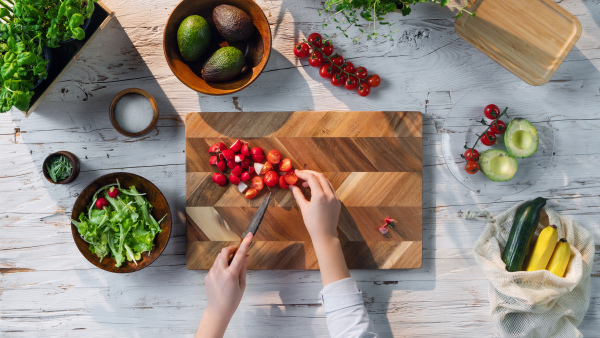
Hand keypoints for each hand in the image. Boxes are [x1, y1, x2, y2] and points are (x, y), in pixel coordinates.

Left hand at [197, 233, 252, 337]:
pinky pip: (215, 265)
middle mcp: (220, 272)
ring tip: (232, 265)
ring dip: (226, 256)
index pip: (240, 255)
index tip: (249, 235)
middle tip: (238, 252)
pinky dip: (221, 264)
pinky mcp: (207, 276)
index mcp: (231, 275)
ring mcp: (212, 273)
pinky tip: (225, 274)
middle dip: (232, 248)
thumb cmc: (232, 300)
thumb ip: (243, 268)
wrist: (218, 311)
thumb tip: (246, 255)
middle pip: (225, 251)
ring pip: (219, 257)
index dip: (245, 243)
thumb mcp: (242, 284)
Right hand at [289, 170, 348, 286]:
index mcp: (320, 196)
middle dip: (310, 173)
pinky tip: (315, 190)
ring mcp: (335, 197)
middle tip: (301, 175)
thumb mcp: (304, 208)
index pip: (312, 178)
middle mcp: (329, 194)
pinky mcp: (337, 201)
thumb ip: (298, 195)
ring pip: (327, 181)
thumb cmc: (312, 224)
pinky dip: (322, 185)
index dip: (303, 174)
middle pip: (320, 176)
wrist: (325, 235)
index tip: (296, 173)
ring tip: (306, 183)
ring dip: (317, 179)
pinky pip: (330, 189)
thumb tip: (292, 186)